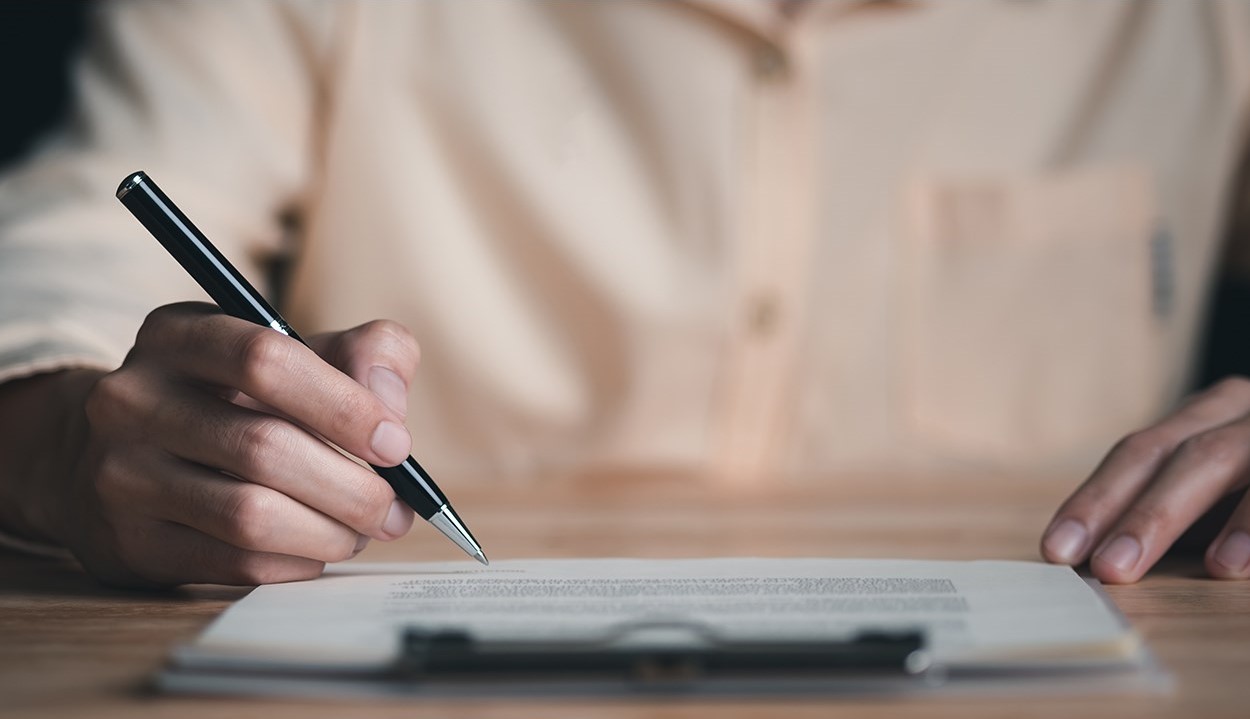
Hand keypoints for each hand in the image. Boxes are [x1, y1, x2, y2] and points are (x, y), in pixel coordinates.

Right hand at [27, 302, 420, 586]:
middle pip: (264, 447)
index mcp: (179, 335)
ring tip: (361, 531)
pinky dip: (296, 562)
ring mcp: (122, 474)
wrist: (113, 457)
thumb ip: (363, 353)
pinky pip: (234, 562)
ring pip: (250, 515)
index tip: (396, 444)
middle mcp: (134, 398)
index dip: (343, 406)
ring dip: (329, 532)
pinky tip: (316, 550)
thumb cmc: (234, 399)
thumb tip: (390, 406)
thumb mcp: (292, 353)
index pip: (266, 359)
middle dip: (352, 488)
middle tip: (394, 510)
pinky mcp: (130, 541)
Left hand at [1041, 376, 1249, 582]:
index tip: (1056, 548)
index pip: (1136, 454)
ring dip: (1163, 516)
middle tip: (1091, 566)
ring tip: (1126, 567)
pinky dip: (1247, 525)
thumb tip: (1095, 558)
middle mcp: (1234, 410)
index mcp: (1204, 417)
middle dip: (1117, 510)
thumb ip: (1177, 516)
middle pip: (1162, 452)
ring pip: (1214, 458)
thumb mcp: (1221, 491)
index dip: (1094, 499)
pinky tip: (1226, 564)